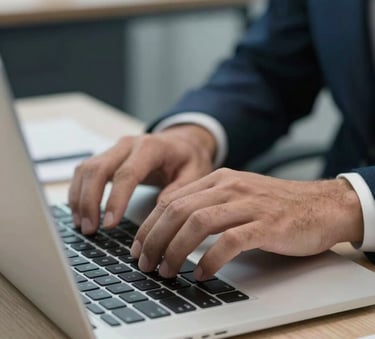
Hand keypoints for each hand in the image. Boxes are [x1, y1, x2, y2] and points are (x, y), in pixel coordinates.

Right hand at [68, 125, 215, 233]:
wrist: (182, 142)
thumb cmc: (188, 158)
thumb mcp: (195, 173)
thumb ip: (179, 191)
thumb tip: (158, 213)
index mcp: (151, 148)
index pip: (127, 173)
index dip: (115, 199)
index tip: (109, 224)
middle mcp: (128, 145)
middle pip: (98, 169)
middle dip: (90, 201)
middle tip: (90, 229)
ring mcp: (115, 149)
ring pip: (86, 169)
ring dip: (80, 197)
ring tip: (83, 225)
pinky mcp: (108, 156)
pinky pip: (85, 171)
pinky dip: (78, 191)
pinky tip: (80, 211)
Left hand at [130, 168, 362, 279]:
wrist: (321, 204)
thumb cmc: (276, 205)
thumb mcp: (237, 196)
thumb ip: (208, 205)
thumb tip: (173, 228)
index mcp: (218, 179)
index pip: (172, 200)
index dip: (149, 226)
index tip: (139, 247)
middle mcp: (229, 187)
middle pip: (178, 211)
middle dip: (155, 240)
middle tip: (145, 264)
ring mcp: (248, 204)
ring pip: (198, 223)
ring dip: (176, 250)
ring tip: (167, 271)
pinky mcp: (267, 224)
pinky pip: (230, 241)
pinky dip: (211, 259)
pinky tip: (201, 274)